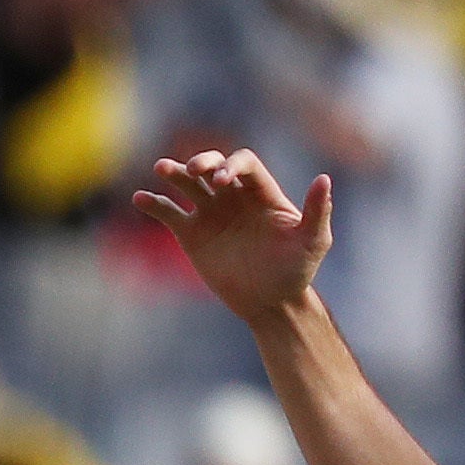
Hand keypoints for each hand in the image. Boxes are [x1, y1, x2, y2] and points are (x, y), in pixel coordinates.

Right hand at [129, 149, 333, 325]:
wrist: (270, 302)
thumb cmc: (296, 270)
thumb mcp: (313, 241)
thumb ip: (318, 210)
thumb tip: (324, 179)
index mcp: (261, 192)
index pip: (244, 163)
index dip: (232, 165)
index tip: (222, 181)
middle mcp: (234, 196)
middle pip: (213, 165)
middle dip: (202, 162)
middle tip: (191, 170)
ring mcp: (211, 214)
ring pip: (188, 184)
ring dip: (174, 173)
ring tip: (161, 168)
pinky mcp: (191, 234)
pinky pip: (169, 213)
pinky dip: (154, 204)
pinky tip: (140, 198)